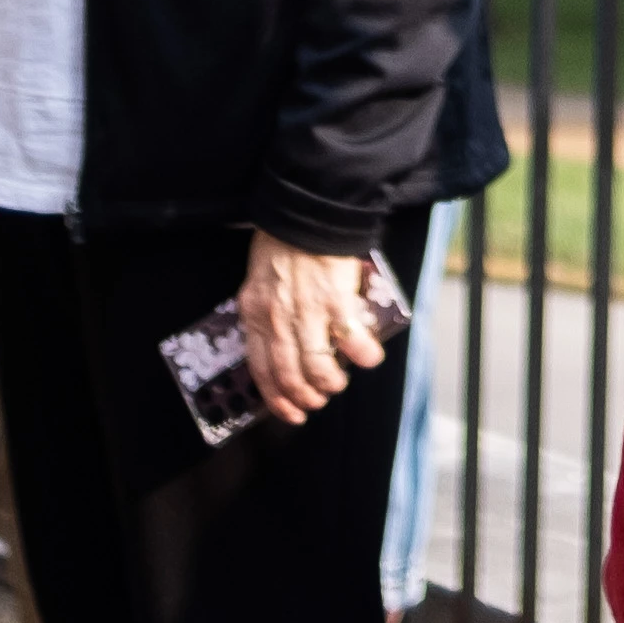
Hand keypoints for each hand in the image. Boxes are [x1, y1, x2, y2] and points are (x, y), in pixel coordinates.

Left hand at [240, 230, 391, 426]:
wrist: (306, 211)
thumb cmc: (282, 242)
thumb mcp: (258, 281)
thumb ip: (264, 311)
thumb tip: (280, 341)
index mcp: (254, 313)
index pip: (261, 369)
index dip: (276, 398)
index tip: (290, 411)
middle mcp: (277, 319)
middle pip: (289, 375)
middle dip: (305, 396)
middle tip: (317, 400)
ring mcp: (307, 312)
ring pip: (318, 367)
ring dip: (331, 383)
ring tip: (339, 382)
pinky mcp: (336, 300)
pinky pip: (352, 341)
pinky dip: (363, 355)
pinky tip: (369, 357)